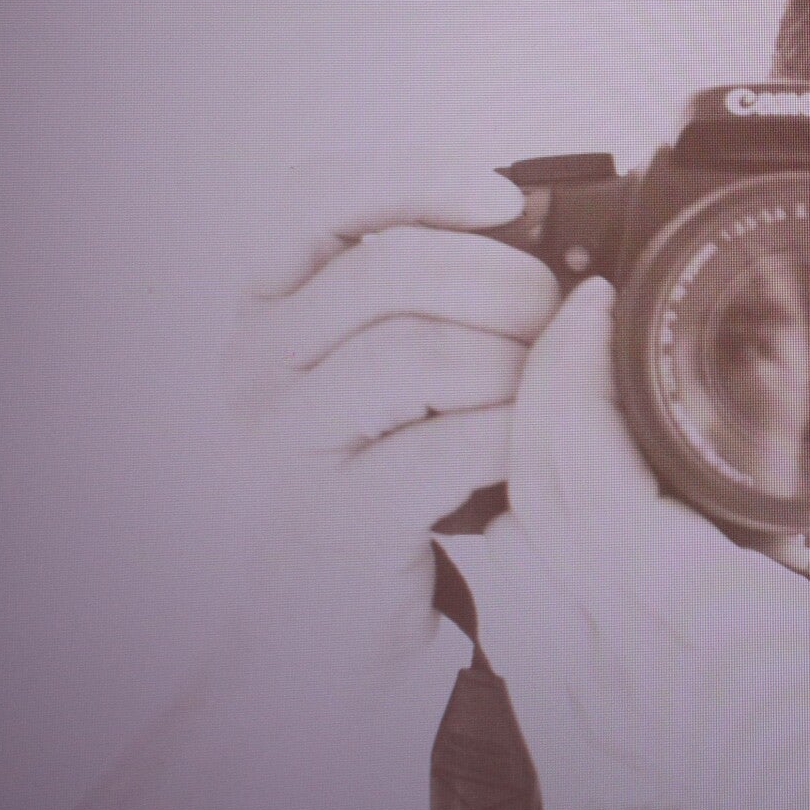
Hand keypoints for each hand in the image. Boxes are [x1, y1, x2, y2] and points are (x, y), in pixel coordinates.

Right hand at [220, 149, 559, 698]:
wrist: (322, 629)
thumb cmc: (386, 478)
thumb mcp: (391, 370)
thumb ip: (430, 293)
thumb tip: (541, 228)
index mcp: (265, 304)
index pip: (316, 194)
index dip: (417, 179)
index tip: (504, 197)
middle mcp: (253, 360)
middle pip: (392, 267)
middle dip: (504, 282)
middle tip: (555, 319)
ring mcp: (282, 442)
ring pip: (423, 351)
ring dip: (516, 365)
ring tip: (543, 394)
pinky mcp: (328, 518)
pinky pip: (445, 446)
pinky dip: (510, 438)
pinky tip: (525, 454)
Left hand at [453, 277, 809, 809]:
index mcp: (704, 610)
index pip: (584, 464)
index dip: (571, 367)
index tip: (595, 303)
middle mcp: (634, 654)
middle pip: (529, 495)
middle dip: (534, 393)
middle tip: (575, 326)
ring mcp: (612, 696)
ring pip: (513, 555)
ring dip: (519, 464)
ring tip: (559, 395)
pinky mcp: (612, 723)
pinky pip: (520, 626)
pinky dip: (515, 552)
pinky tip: (533, 516)